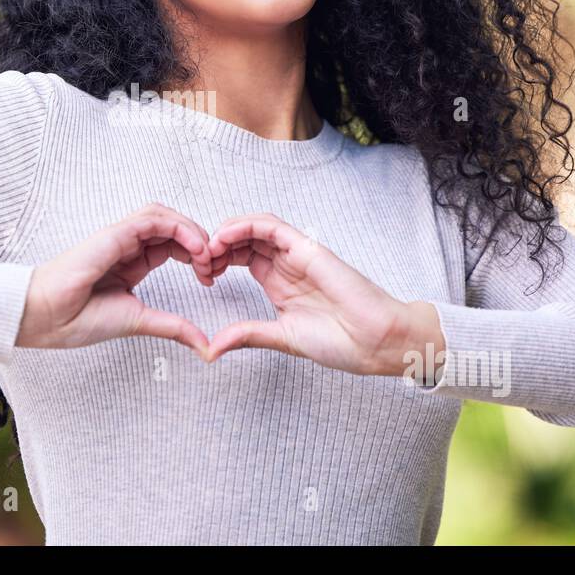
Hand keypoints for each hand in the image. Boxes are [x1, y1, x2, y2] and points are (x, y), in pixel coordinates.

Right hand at [17, 203, 215, 359]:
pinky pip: (152, 218)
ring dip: (191, 230)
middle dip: (199, 242)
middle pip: (173, 227)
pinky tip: (194, 247)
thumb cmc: (80, 319)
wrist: (48, 317)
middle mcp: (127, 246)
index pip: (172, 244)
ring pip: (164, 216)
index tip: (209, 279)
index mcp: (132, 263)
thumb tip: (205, 346)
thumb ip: (173, 327)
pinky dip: (178, 227)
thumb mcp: (141, 321)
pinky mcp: (114, 234)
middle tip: (213, 267)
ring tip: (205, 254)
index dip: (196, 255)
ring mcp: (120, 237)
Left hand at [204, 213, 444, 376]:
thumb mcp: (282, 338)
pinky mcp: (308, 248)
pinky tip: (225, 237)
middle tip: (199, 260)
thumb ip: (248, 335)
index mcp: (279, 283)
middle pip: (244, 240)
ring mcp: (297, 254)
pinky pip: (272, 226)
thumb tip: (211, 348)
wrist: (375, 342)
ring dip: (227, 231)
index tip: (202, 276)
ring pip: (255, 227)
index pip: (241, 257)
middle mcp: (286, 265)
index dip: (218, 260)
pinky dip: (246, 226)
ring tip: (208, 247)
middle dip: (218, 245)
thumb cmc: (340, 342)